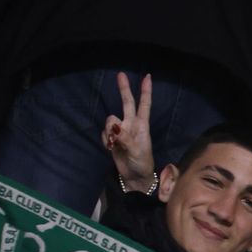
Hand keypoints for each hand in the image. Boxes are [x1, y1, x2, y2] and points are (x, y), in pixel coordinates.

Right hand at [102, 73, 155, 192]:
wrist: (134, 177)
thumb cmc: (141, 163)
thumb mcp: (136, 151)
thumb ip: (125, 138)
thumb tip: (115, 127)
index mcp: (142, 126)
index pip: (144, 105)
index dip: (145, 91)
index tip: (147, 77)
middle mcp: (131, 125)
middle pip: (127, 103)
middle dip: (124, 89)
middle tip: (120, 74)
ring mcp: (121, 131)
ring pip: (110, 121)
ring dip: (109, 130)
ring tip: (115, 144)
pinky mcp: (112, 138)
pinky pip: (104, 133)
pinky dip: (106, 140)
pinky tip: (111, 148)